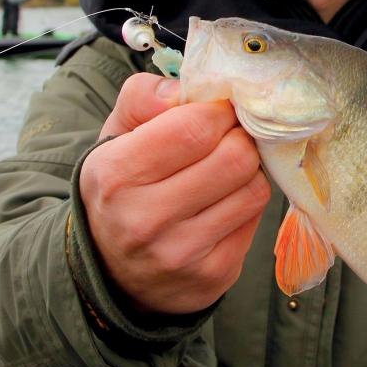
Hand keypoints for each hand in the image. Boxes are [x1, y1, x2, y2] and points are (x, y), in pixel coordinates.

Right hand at [79, 73, 270, 314]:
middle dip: (239, 138)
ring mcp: (182, 254)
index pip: (196, 128)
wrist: (111, 271)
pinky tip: (223, 203)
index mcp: (117, 175)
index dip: (218, 112)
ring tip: (225, 170)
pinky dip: (245, 204)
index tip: (218, 111)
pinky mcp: (213, 275)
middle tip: (228, 137)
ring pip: (254, 189)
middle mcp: (146, 220)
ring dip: (247, 171)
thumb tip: (190, 90)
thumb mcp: (114, 137)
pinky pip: (255, 220)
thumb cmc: (121, 190)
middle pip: (235, 158)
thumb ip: (145, 98)